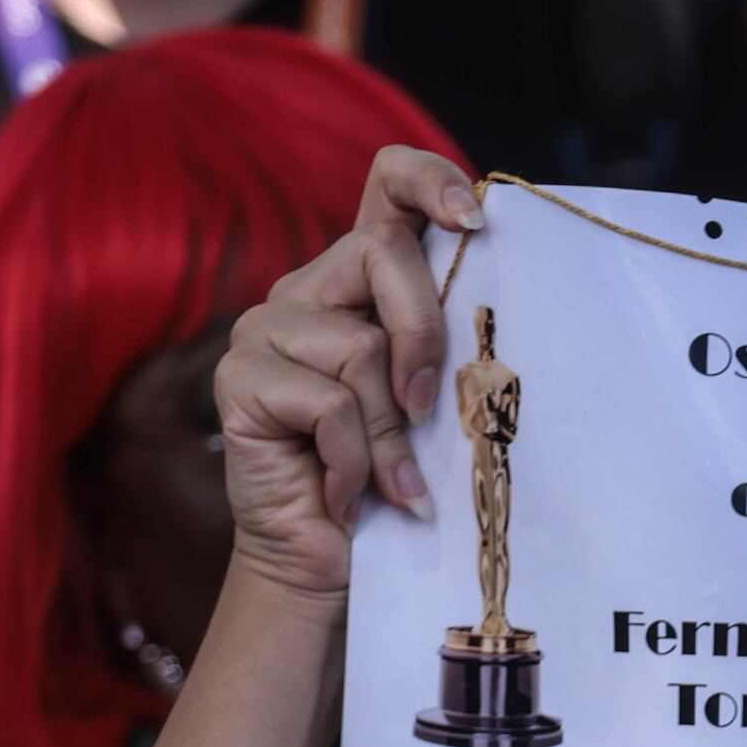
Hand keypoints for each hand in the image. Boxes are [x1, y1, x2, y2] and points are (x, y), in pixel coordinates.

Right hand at [219, 144, 482, 600]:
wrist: (328, 566)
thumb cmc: (395, 484)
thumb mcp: (435, 405)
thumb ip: (449, 350)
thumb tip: (508, 319)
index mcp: (360, 283)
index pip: (387, 185)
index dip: (430, 181)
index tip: (474, 216)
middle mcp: (308, 290)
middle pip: (380, 253)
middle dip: (425, 334)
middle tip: (432, 409)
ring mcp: (265, 330)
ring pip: (359, 345)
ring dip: (392, 432)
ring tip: (394, 483)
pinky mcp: (239, 379)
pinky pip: (327, 402)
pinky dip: (356, 461)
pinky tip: (350, 497)